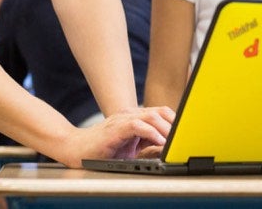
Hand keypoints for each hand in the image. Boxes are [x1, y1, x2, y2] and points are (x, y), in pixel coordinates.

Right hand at [60, 106, 174, 167]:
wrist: (75, 148)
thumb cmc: (101, 150)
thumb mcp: (130, 148)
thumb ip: (147, 145)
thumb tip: (167, 149)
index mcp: (135, 117)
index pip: (161, 113)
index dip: (175, 121)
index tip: (186, 133)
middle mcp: (130, 114)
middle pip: (160, 111)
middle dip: (175, 123)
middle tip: (184, 137)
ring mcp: (122, 119)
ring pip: (151, 116)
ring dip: (166, 128)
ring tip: (175, 140)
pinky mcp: (115, 129)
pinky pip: (137, 126)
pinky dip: (151, 132)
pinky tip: (159, 142)